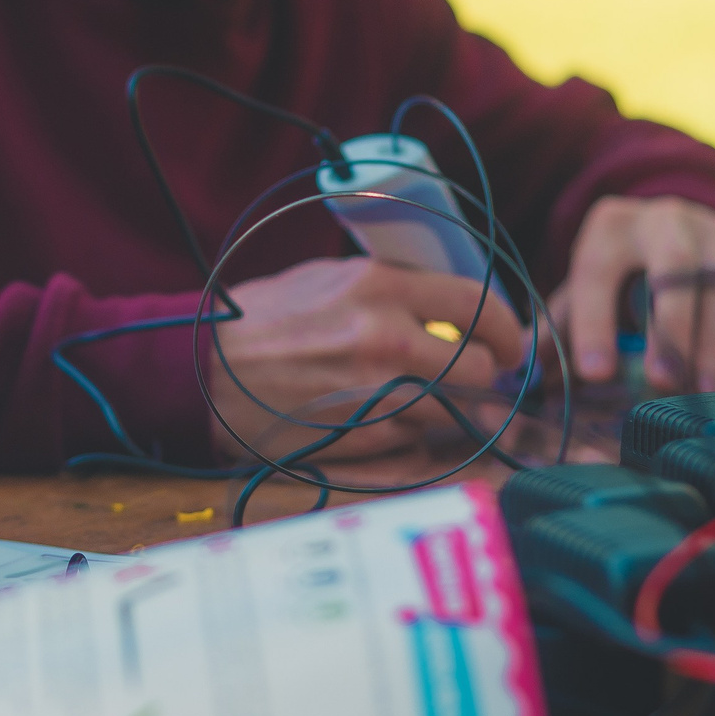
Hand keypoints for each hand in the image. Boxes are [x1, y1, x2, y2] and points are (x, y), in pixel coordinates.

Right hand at [206, 257, 529, 463]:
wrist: (206, 372)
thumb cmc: (268, 318)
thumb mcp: (332, 277)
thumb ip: (398, 288)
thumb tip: (457, 306)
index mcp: (379, 286)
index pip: (479, 304)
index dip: (507, 326)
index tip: (508, 340)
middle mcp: (387, 339)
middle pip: (483, 367)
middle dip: (483, 372)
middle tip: (470, 372)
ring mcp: (380, 394)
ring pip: (459, 410)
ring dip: (451, 407)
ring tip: (422, 396)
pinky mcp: (367, 438)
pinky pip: (421, 438)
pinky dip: (413, 432)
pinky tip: (382, 416)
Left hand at [554, 195, 714, 392]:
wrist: (673, 223)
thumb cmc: (621, 268)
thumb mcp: (587, 284)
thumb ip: (561, 325)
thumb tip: (525, 373)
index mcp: (610, 228)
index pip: (597, 274)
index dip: (595, 325)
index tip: (594, 374)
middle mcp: (664, 221)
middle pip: (672, 269)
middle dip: (671, 329)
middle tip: (663, 383)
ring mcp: (713, 233)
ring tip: (706, 389)